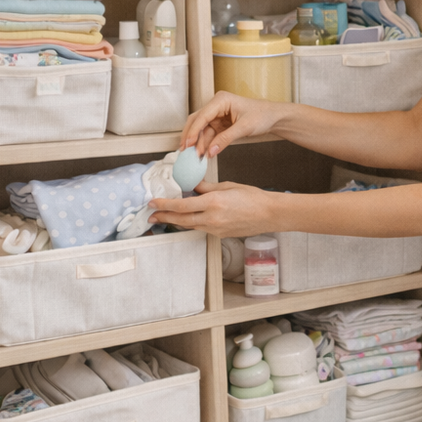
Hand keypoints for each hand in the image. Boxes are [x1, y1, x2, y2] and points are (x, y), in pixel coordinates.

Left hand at [148, 181, 275, 236]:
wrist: (269, 214)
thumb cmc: (253, 198)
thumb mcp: (227, 186)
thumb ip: (206, 187)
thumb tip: (192, 186)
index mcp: (213, 203)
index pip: (181, 205)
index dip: (164, 205)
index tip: (153, 202)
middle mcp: (212, 218)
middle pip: (181, 219)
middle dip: (164, 217)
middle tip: (151, 215)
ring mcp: (216, 229)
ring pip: (190, 225)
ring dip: (176, 221)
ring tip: (164, 217)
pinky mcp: (220, 235)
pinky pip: (201, 228)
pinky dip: (192, 222)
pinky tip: (188, 218)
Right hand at [180, 92, 286, 157]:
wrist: (273, 117)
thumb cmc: (263, 115)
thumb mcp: (245, 127)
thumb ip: (226, 139)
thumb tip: (211, 150)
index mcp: (221, 100)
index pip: (202, 116)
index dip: (193, 131)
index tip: (188, 144)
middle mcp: (216, 106)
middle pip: (197, 121)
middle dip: (191, 137)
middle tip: (186, 152)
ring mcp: (217, 115)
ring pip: (201, 130)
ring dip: (198, 143)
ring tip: (196, 156)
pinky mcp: (220, 124)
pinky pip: (209, 134)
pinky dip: (206, 144)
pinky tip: (204, 153)